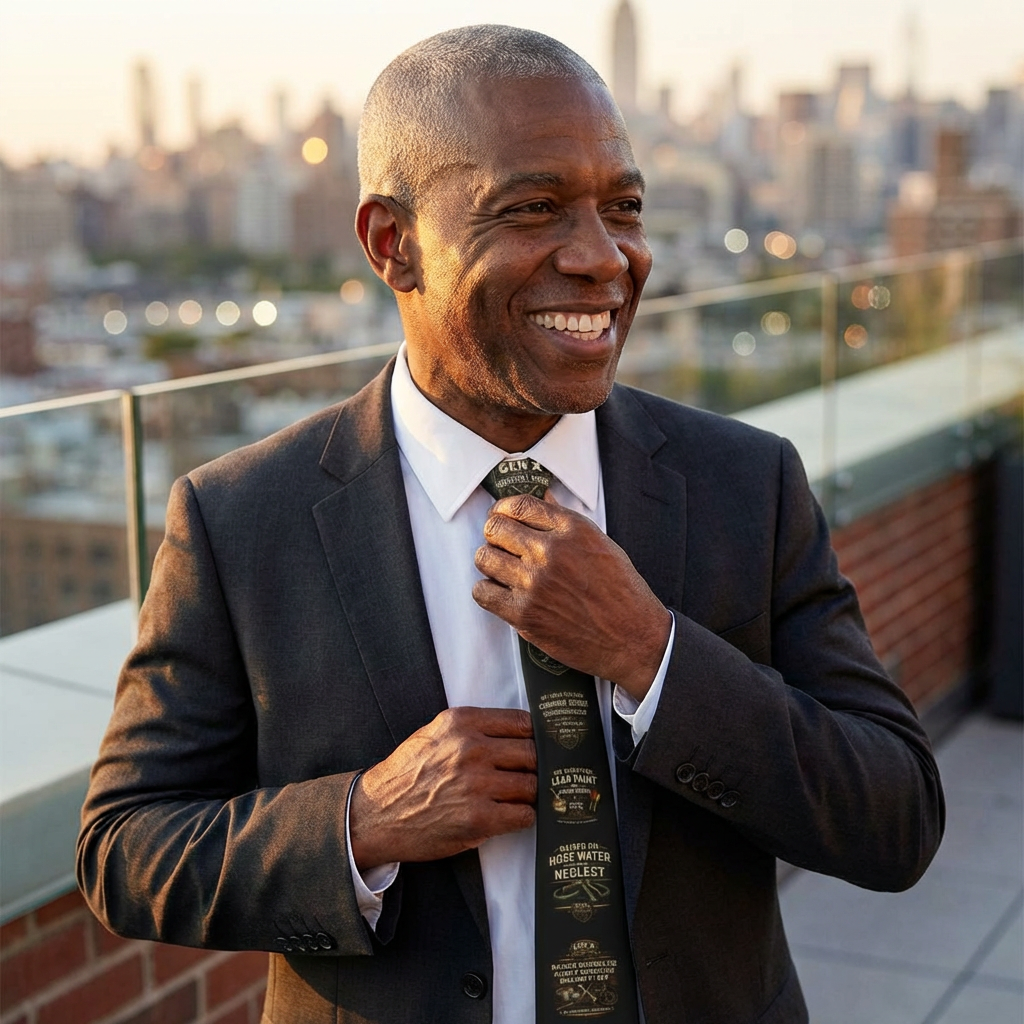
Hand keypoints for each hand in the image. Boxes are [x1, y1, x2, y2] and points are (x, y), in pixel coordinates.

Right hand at [349, 706, 535, 869]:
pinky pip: (523, 814)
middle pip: (532, 753)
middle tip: (531, 776)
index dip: (535, 736)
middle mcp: (471, 748)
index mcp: (462, 723)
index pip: (522, 722)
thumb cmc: (407, 774)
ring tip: (517, 798)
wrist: (376, 813)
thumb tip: (519, 732)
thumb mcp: (434, 733)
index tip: (538, 746)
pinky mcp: (479, 818)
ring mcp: (476, 784)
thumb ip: (473, 728)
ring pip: (532, 785)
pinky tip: (510, 815)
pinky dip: (523, 817)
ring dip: (529, 794)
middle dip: (535, 767)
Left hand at [472, 493, 671, 700]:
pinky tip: (502, 593)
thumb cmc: (622, 591)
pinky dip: (487, 591)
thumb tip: (543, 497)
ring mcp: (534, 583)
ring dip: (490, 561)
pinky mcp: (524, 614)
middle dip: (495, 534)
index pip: (520, 505)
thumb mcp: (600, 544)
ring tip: (503, 570)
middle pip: (495, 528)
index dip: (503, 508)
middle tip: (502, 545)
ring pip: (484, 558)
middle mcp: (550, 552)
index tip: (501, 516)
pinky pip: (482, 592)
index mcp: (571, 530)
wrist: (632, 638)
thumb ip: (565, 520)